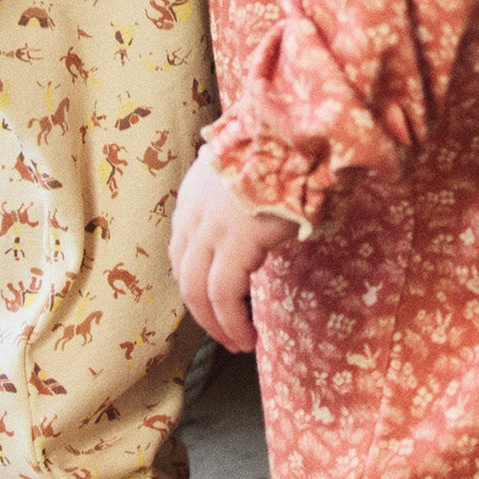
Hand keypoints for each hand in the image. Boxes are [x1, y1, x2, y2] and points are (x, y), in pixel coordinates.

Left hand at [169, 148, 295, 351]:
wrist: (297, 134)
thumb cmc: (286, 151)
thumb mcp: (249, 173)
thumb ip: (241, 200)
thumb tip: (257, 224)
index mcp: (195, 196)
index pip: (181, 251)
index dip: (194, 283)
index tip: (213, 304)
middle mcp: (194, 213)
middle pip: (185, 275)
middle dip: (202, 313)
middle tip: (224, 336)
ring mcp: (212, 228)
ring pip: (199, 291)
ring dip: (217, 325)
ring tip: (237, 344)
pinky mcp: (236, 242)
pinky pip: (225, 294)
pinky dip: (232, 322)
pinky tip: (247, 337)